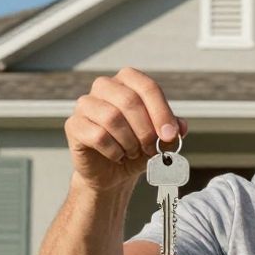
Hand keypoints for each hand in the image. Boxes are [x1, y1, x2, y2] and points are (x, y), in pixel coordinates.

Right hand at [64, 67, 187, 191]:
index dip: (161, 112)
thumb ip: (171, 131)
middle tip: (151, 148)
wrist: (111, 173)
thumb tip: (180, 127)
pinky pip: (97, 135)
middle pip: (129, 100)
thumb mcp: (159, 140)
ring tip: (133, 152)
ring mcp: (85, 104)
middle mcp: (104, 86)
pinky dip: (114, 151)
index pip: (147, 86)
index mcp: (127, 81)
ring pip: (112, 117)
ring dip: (129, 141)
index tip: (170, 135)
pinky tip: (117, 156)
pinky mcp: (74, 125)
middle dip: (145, 130)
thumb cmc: (136, 148)